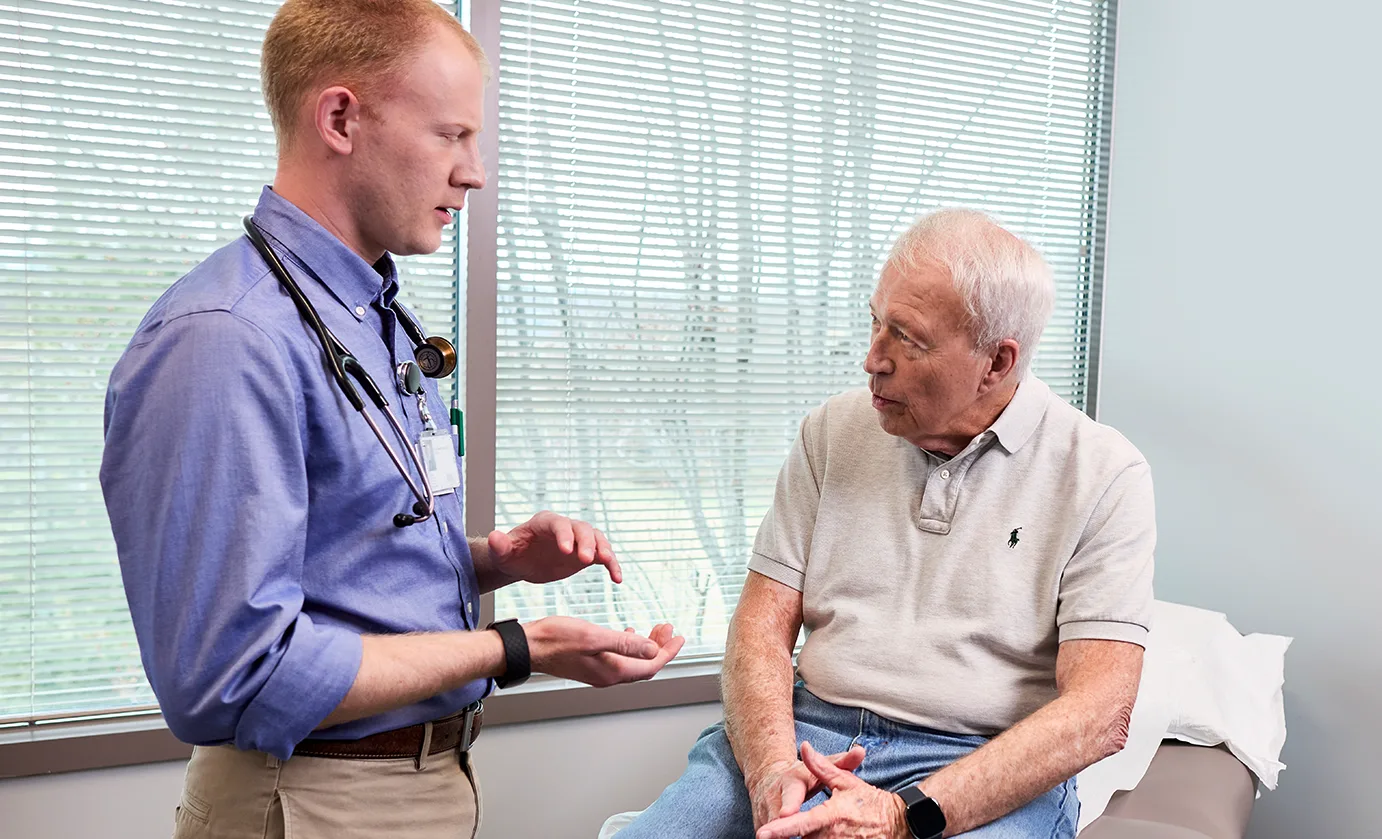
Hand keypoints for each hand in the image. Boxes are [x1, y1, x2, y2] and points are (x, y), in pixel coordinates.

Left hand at [488, 511, 620, 584]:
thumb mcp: (502, 553)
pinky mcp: (586, 554)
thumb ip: (499, 546)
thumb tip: (494, 537)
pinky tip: (617, 579)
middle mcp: (565, 527)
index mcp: (544, 522)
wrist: (522, 563)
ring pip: (597, 538)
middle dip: (586, 542)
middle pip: (581, 528)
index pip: (558, 523)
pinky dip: (612, 564)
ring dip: (604, 549)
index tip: (566, 550)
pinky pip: (603, 556)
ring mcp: (578, 539)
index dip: (564, 534)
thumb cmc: (511, 555)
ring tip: (609, 564)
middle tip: (586, 560)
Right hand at [524, 617, 683, 686]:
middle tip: (669, 629)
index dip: (668, 652)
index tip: (679, 637)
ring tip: (655, 628)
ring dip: (646, 645)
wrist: (528, 646)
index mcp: (612, 671)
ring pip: (632, 661)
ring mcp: (598, 671)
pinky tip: (627, 632)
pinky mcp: (590, 664)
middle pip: (644, 665)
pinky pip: (619, 658)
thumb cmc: (555, 639)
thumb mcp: (594, 636)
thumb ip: (625, 643)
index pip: (651, 665)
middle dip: (661, 647)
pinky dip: (630, 645)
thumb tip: (653, 649)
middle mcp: (608, 675)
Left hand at [756, 741, 908, 838]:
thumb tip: (805, 747)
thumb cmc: (870, 802)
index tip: (763, 833)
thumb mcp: (845, 781)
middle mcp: (833, 836)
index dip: (781, 830)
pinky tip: (829, 834)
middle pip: (803, 838)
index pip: (800, 824)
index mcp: (831, 816)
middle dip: (800, 830)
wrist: (898, 822)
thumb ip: (821, 767)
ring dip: (813, 836)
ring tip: (833, 826)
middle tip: (822, 816)